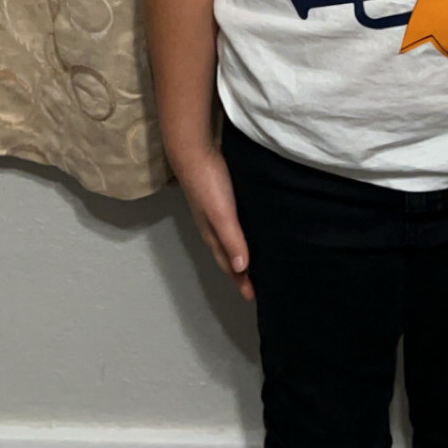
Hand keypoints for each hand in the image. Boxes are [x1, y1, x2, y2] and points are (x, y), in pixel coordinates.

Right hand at [175, 143, 253, 301]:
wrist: (193, 150)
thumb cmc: (208, 183)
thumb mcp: (222, 215)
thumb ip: (232, 239)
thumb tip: (242, 268)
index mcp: (212, 234)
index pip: (229, 264)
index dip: (240, 280)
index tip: (253, 296)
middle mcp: (212, 226)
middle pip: (228, 255)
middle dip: (240, 272)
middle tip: (255, 285)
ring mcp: (215, 211)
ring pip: (229, 240)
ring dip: (240, 253)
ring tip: (253, 262)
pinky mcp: (220, 197)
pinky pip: (233, 223)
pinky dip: (241, 233)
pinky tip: (249, 228)